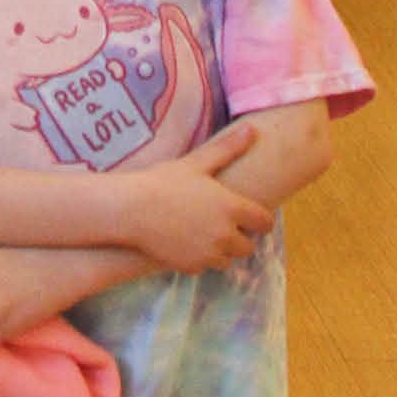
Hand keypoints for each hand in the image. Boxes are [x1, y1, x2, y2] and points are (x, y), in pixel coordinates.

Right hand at [114, 127, 272, 273]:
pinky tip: (183, 241)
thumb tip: (252, 130)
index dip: (259, 219)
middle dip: (238, 236)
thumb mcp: (196, 163)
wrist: (131, 209)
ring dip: (220, 250)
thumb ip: (227, 149)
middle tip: (219, 222)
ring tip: (200, 232)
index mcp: (232, 207)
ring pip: (227, 260)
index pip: (265, 223)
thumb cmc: (163, 182)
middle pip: (248, 246)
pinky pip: (204, 266)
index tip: (249, 215)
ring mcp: (209, 254)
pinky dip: (198, 258)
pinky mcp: (192, 267)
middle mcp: (226, 234)